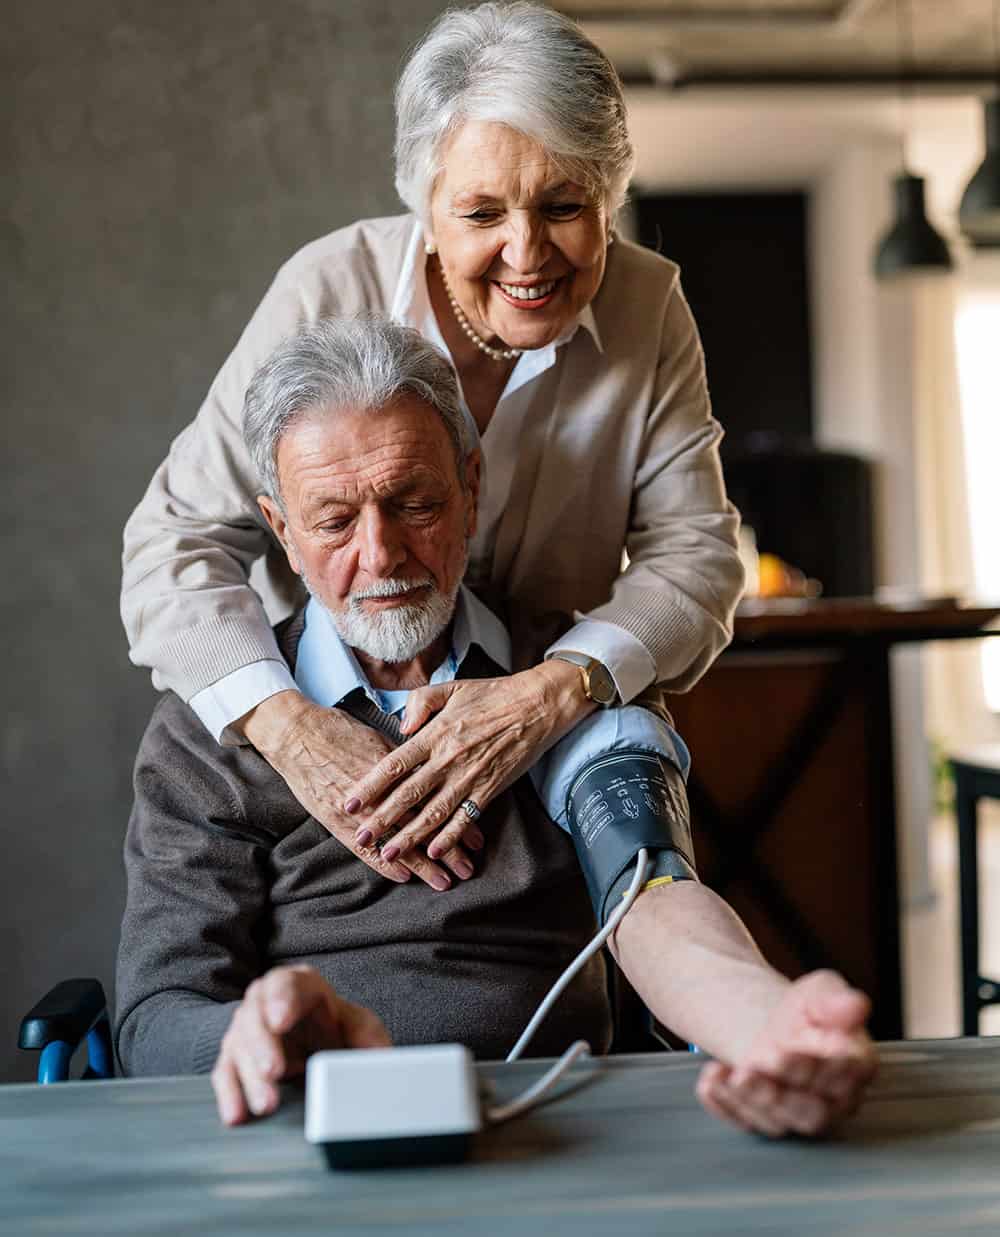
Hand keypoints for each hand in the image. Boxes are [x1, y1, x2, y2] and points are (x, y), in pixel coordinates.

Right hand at [211, 964, 390, 1125]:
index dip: (281, 1000)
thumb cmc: (337, 1029)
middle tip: (275, 1071)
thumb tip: (381, 1058)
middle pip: (255, 1016)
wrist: (318, 1045)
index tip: (281, 1021)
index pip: (286, 984)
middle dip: (263, 1045)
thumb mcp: (359, 1027)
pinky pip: (225, 1074)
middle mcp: (265, 1002)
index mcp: (299, 985)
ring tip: (267, 1104)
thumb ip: (368, 1037)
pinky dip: (230, 1095)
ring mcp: (247, 1030)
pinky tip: (236, 1115)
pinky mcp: (235, 1059)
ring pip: (238, 1047)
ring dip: (250, 1077)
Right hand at [238, 690, 480, 889]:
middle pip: (422, 826)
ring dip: (421, 864)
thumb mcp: (380, 739)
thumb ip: (406, 761)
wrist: (297, 734)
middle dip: (447, 851)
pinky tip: (402, 878)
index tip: (478, 839)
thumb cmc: (340, 732)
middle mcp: (381, 793)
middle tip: (468, 868)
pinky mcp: (337, 820)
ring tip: (444, 881)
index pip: (435, 802)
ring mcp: (358, 810)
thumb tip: (431, 773)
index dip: (458, 821)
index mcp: (396, 770)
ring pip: (398, 842)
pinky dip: (384, 864)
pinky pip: (364, 849)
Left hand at [345, 661, 593, 860]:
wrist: (536, 705)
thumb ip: (420, 704)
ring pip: (434, 813)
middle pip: (408, 795)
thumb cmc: (493, 694)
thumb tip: (400, 728)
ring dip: (410, 836)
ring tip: (389, 852)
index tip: (350, 802)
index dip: (370, 786)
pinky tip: (433, 851)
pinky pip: (466, 817)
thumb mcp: (451, 687)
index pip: (394, 764)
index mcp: (435, 734)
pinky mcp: (490, 788)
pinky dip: (450, 837)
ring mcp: (470, 776)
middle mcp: (448, 759)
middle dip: (382, 820)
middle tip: (361, 838)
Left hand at [695, 971, 876, 1137]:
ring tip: (735, 1075)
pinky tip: (711, 1077)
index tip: (794, 1046)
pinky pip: (741, 1121)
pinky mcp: (760, 1118)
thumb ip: (836, 1000)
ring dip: (752, 1100)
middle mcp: (830, 1101)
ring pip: (776, 1122)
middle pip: (812, 1111)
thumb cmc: (805, 1010)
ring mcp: (793, 1114)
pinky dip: (722, 1103)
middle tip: (762, 1063)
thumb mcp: (821, 992)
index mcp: (854, 1067)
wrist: (771, 1020)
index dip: (821, 1064)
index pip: (847, 1075)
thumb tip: (855, 1005)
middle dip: (783, 1090)